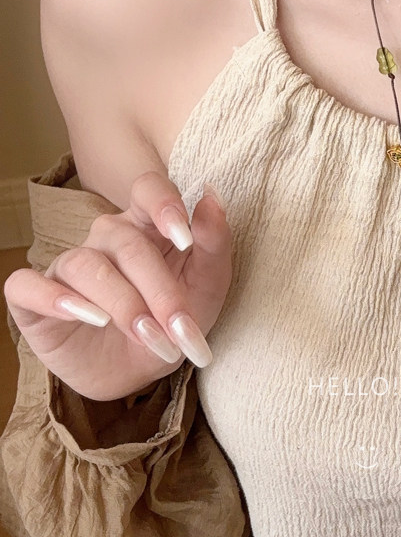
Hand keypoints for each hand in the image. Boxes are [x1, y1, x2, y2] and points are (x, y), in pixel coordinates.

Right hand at [4, 172, 231, 400]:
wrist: (141, 372)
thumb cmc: (175, 320)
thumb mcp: (208, 287)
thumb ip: (214, 242)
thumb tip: (211, 197)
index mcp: (148, 224)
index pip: (148, 188)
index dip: (164, 204)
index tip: (186, 238)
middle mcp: (106, 237)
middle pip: (127, 243)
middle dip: (159, 290)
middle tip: (179, 329)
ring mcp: (68, 265)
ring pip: (86, 265)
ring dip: (122, 304)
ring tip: (147, 336)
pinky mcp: (34, 298)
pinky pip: (26, 285)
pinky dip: (53, 299)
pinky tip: (88, 318)